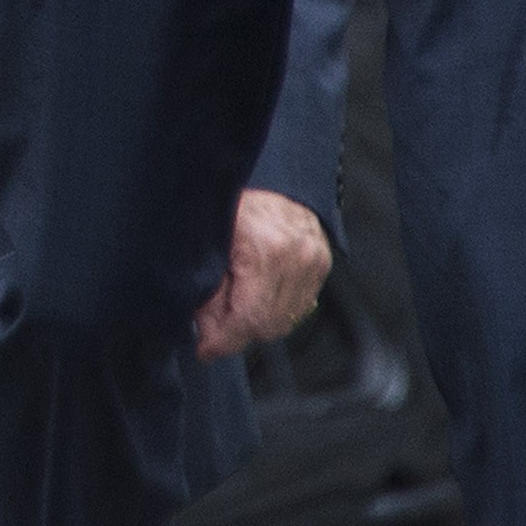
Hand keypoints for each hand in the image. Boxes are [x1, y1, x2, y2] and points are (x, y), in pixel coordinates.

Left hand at [192, 187, 332, 360]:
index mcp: (266, 249)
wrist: (270, 175)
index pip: (249, 317)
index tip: (204, 349)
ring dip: (255, 322)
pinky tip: (253, 295)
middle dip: (235, 331)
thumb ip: (207, 287)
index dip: (222, 340)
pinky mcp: (321, 264)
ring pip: (285, 320)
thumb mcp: (208, 240)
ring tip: (229, 306)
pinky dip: (274, 309)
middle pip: (268, 324)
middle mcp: (297, 258)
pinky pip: (298, 306)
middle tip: (210, 326)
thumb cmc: (232, 200)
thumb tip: (204, 330)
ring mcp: (314, 261)